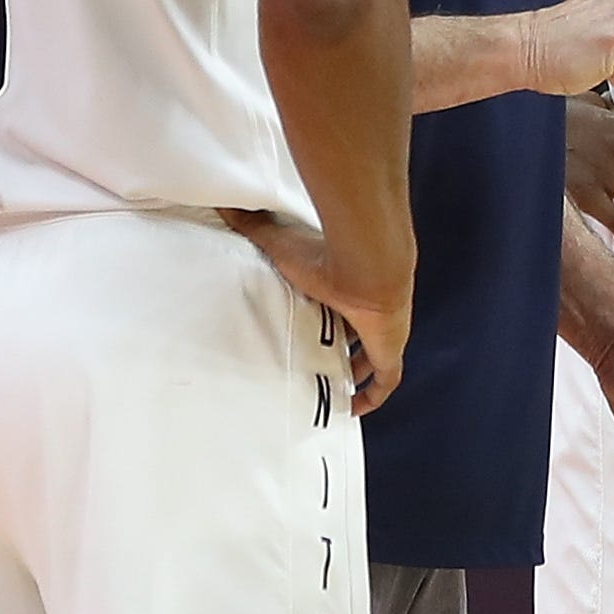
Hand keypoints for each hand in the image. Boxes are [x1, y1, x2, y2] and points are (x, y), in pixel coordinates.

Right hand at [226, 210, 411, 414]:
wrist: (366, 263)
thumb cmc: (325, 254)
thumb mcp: (279, 241)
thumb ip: (253, 223)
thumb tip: (224, 202)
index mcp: (342, 286)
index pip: (334, 306)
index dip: (323, 319)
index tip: (304, 332)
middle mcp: (364, 310)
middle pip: (353, 334)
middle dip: (338, 351)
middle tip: (312, 369)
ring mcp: (381, 332)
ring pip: (369, 360)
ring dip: (351, 375)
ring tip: (326, 394)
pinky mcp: (390, 350)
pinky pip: (385, 382)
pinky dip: (372, 398)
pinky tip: (352, 411)